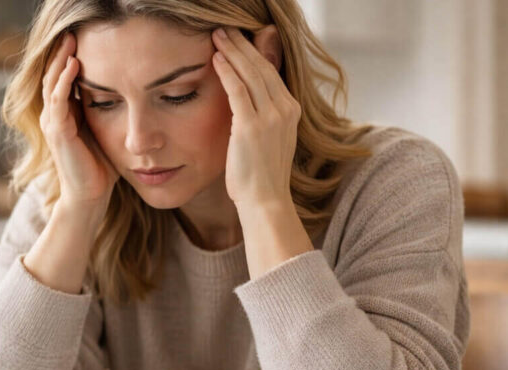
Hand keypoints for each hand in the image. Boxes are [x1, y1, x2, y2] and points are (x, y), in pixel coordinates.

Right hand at [40, 32, 118, 213]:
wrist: (90, 196)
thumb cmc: (101, 168)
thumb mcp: (105, 132)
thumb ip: (108, 114)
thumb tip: (128, 96)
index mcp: (63, 116)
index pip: (61, 80)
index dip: (68, 59)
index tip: (82, 40)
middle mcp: (53, 117)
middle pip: (52, 76)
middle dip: (61, 53)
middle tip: (73, 32)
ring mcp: (52, 124)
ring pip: (51, 83)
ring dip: (60, 60)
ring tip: (71, 40)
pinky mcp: (58, 132)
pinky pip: (58, 100)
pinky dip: (65, 81)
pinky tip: (73, 65)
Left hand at [211, 26, 300, 208]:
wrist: (265, 202)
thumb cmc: (260, 176)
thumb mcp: (266, 140)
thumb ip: (260, 115)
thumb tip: (249, 99)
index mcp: (291, 111)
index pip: (271, 72)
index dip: (254, 52)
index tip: (238, 40)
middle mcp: (285, 110)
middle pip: (262, 67)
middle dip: (242, 44)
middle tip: (224, 29)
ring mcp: (271, 117)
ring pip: (250, 73)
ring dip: (232, 51)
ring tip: (216, 36)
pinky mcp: (252, 126)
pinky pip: (238, 90)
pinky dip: (227, 71)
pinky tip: (216, 59)